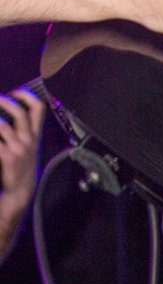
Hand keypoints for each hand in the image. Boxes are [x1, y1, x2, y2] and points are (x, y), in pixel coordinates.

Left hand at [0, 87, 44, 226]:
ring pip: (3, 126)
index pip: (38, 108)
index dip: (26, 96)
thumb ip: (23, 131)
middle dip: (5, 102)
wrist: (21, 190)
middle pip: (19, 113)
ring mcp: (19, 148)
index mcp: (35, 134)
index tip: (14, 92)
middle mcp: (29, 139)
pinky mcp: (8, 157)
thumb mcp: (29, 146)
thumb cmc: (22, 166)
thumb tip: (8, 115)